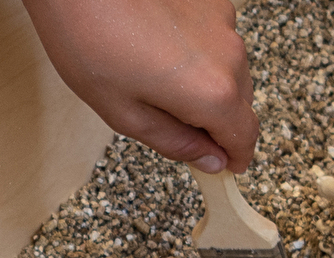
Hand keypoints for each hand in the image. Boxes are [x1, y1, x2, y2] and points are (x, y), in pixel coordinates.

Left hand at [22, 0, 257, 172]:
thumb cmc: (88, 39)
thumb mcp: (124, 113)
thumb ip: (174, 143)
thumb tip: (208, 160)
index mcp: (211, 92)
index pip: (245, 136)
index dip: (237, 157)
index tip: (227, 166)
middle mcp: (229, 55)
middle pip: (241, 104)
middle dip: (218, 123)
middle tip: (178, 128)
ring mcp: (223, 23)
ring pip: (231, 72)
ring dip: (209, 86)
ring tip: (160, 82)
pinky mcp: (212, 1)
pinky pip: (219, 42)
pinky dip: (201, 55)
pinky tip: (162, 50)